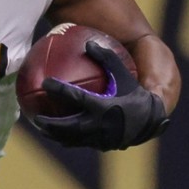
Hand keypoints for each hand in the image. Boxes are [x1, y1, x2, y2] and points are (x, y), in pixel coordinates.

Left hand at [33, 41, 169, 150]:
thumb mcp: (124, 75)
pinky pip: (81, 143)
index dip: (60, 90)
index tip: (45, 82)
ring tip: (41, 128)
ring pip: (73, 139)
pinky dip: (67, 140)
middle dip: (51, 123)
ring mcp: (102, 138)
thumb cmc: (136, 93)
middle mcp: (102, 125)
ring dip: (55, 135)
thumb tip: (89, 43)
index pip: (77, 97)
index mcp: (104, 106)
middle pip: (69, 126)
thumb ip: (107, 59)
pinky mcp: (103, 145)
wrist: (152, 119)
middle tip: (36, 118)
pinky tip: (55, 135)